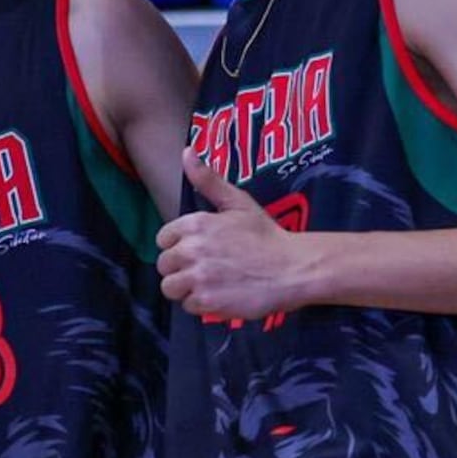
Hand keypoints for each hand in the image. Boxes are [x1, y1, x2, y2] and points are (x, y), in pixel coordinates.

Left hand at [157, 152, 311, 320]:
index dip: (178, 246)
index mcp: (195, 223)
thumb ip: (208, 180)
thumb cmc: (266, 236)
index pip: (163, 239)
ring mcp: (198, 276)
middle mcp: (192, 249)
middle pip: (164, 265)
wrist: (293, 268)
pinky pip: (188, 306)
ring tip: (211, 283)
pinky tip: (222, 295)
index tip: (198, 250)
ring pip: (171, 288)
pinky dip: (203, 305)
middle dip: (182, 269)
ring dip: (187, 289)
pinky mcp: (206, 300)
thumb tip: (186, 151)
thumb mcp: (238, 202)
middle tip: (208, 269)